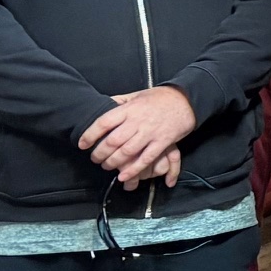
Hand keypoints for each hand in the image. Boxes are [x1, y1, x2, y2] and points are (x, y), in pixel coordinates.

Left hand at [79, 87, 198, 187]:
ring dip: (114, 162)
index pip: (103, 123)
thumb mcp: (137, 94)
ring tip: (107, 166)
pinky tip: (124, 176)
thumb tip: (103, 105)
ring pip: (127, 152)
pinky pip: (146, 159)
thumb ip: (120, 101)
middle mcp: (138, 121)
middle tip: (95, 158)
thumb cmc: (160, 97)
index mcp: (129, 109)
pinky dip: (134, 169)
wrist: (187, 99)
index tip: (82, 144)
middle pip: (113, 141)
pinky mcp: (163, 142)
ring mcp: (150, 132)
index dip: (90, 135)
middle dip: (100, 153)